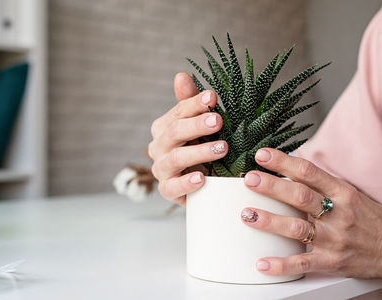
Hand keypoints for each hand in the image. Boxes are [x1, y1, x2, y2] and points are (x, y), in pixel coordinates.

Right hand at [148, 73, 227, 204]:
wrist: (201, 185)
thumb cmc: (199, 149)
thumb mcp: (199, 126)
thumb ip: (190, 104)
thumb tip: (181, 75)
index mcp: (164, 127)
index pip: (178, 112)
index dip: (194, 104)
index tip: (212, 97)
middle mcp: (158, 147)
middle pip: (174, 132)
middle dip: (197, 125)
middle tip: (218, 121)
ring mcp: (161, 170)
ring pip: (176, 158)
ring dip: (199, 152)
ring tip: (222, 148)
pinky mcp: (168, 191)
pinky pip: (173, 187)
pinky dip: (187, 183)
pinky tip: (202, 178)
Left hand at [240, 148, 381, 279]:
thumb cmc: (371, 219)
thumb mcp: (352, 194)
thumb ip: (324, 185)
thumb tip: (291, 169)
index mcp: (343, 193)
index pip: (309, 172)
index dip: (284, 161)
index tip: (262, 155)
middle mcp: (339, 214)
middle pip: (300, 196)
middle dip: (272, 186)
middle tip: (249, 179)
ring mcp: (335, 239)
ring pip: (298, 228)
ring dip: (270, 221)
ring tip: (247, 214)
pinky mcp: (332, 262)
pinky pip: (303, 263)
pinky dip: (281, 265)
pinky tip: (262, 263)